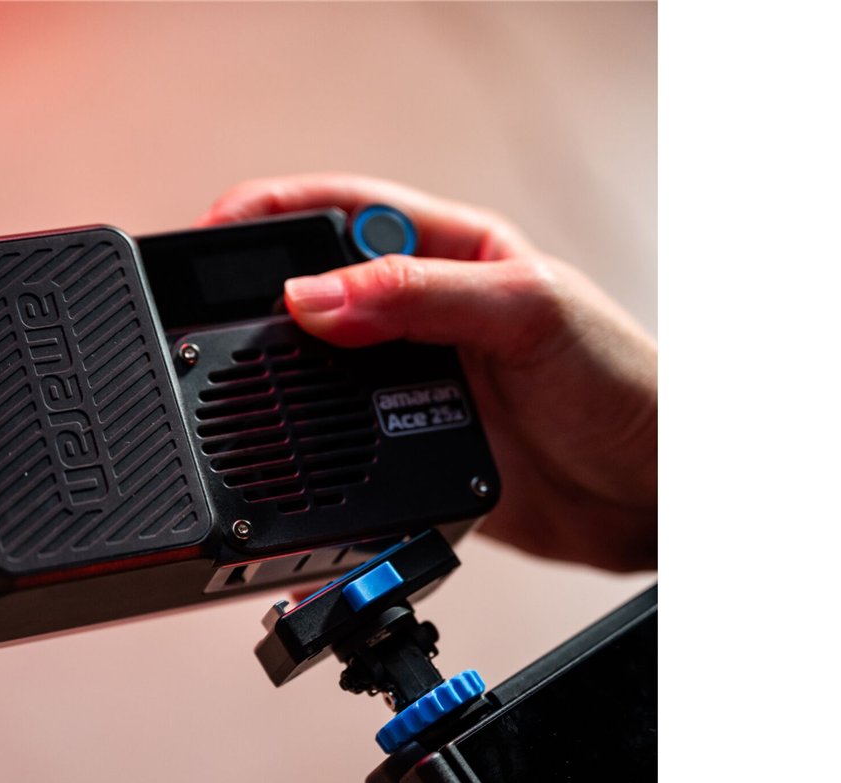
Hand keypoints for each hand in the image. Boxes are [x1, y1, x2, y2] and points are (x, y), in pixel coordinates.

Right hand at [199, 174, 656, 571]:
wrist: (647, 497)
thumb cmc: (623, 387)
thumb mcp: (526, 313)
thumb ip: (420, 297)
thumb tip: (314, 299)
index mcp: (457, 255)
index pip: (350, 213)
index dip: (278, 211)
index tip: (219, 229)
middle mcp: (428, 317)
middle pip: (321, 290)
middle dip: (260, 296)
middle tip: (209, 316)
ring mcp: (414, 385)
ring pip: (321, 371)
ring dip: (278, 376)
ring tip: (234, 380)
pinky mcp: (410, 449)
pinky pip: (340, 443)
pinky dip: (306, 445)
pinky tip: (285, 445)